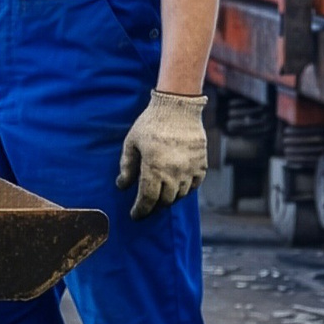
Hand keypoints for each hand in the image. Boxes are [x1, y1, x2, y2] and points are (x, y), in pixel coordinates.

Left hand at [118, 89, 208, 217]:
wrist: (178, 108)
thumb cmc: (151, 123)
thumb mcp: (131, 143)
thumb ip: (127, 166)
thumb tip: (122, 186)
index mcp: (154, 168)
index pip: (148, 199)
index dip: (140, 210)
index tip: (135, 215)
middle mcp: (174, 172)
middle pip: (165, 201)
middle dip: (154, 206)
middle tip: (146, 206)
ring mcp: (190, 169)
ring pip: (180, 195)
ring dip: (169, 198)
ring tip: (160, 195)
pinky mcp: (201, 164)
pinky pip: (195, 185)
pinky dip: (185, 190)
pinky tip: (176, 186)